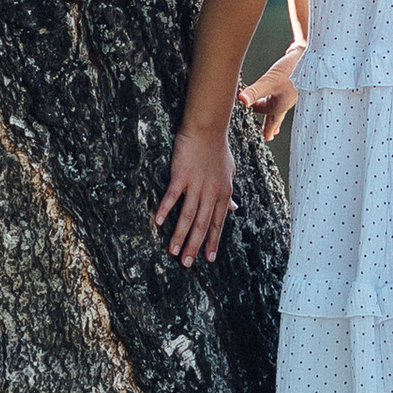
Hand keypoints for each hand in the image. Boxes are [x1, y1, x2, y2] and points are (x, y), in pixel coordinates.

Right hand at [153, 122, 234, 264]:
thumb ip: (228, 194)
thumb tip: (234, 209)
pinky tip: (158, 222)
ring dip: (180, 235)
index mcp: (223, 193)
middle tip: (187, 264)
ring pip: (188, 215)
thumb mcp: (229, 173)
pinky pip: (173, 196)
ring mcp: (197, 184)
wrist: (208, 128)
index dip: (213, 241)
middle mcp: (211, 192)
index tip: (208, 259)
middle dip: (195, 245)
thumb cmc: (217, 150)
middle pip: (203, 224)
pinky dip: (166, 209)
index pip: (218, 223)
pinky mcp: (182, 175)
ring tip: (173, 252)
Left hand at [240, 41, 304, 141]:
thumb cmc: (292, 71)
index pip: (262, 112)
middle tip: (269, 136)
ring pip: (281, 106)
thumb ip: (254, 91)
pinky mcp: (295, 83)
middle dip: (271, 125)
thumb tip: (241, 101)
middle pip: (275, 116)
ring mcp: (291, 93)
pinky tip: (285, 91)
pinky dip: (282, 97)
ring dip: (276, 112)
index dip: (253, 110)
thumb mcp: (269, 81)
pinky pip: (285, 94)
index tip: (248, 119)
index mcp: (278, 105)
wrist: (313, 58)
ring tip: (276, 118)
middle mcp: (285, 101)